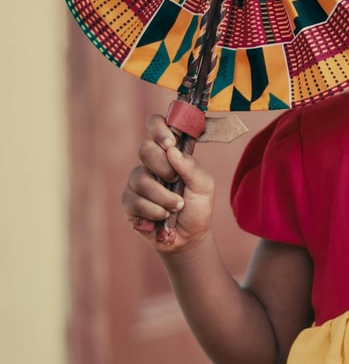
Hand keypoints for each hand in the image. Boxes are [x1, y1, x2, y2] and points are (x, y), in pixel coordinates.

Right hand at [122, 114, 215, 251]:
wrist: (189, 237)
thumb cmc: (197, 207)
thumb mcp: (204, 185)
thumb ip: (191, 167)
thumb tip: (171, 150)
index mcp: (170, 153)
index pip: (156, 126)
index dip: (158, 128)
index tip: (169, 143)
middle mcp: (151, 163)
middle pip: (144, 149)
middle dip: (163, 167)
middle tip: (175, 180)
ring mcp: (137, 182)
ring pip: (139, 179)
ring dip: (163, 197)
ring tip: (176, 206)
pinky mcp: (129, 202)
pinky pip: (134, 200)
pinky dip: (153, 211)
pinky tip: (163, 217)